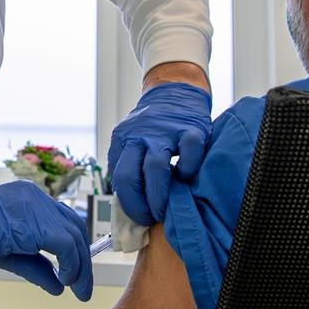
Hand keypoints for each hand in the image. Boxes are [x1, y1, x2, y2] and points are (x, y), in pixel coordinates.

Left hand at [108, 82, 211, 225]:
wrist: (174, 90)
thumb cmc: (153, 126)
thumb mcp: (133, 140)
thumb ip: (129, 165)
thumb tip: (130, 206)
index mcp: (122, 140)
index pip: (118, 178)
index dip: (129, 203)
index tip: (139, 217)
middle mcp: (139, 135)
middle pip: (130, 176)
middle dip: (140, 205)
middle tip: (152, 217)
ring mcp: (165, 131)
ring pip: (155, 168)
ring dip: (160, 195)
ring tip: (168, 208)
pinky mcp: (191, 128)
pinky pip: (189, 151)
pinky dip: (188, 168)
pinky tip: (187, 176)